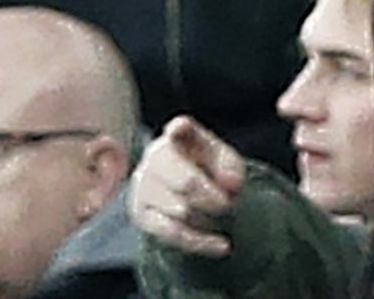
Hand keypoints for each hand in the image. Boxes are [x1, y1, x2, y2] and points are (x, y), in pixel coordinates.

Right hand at [131, 115, 246, 257]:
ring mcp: (143, 187)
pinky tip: (223, 246)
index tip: (178, 128)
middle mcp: (154, 159)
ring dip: (208, 217)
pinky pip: (173, 234)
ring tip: (219, 212)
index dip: (179, 129)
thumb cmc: (210, 169)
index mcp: (178, 137)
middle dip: (212, 198)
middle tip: (229, 204)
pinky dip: (201, 242)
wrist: (188, 192)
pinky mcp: (141, 215)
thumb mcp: (227, 163)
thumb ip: (231, 168)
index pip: (179, 130)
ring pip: (181, 211)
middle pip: (186, 182)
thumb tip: (230, 184)